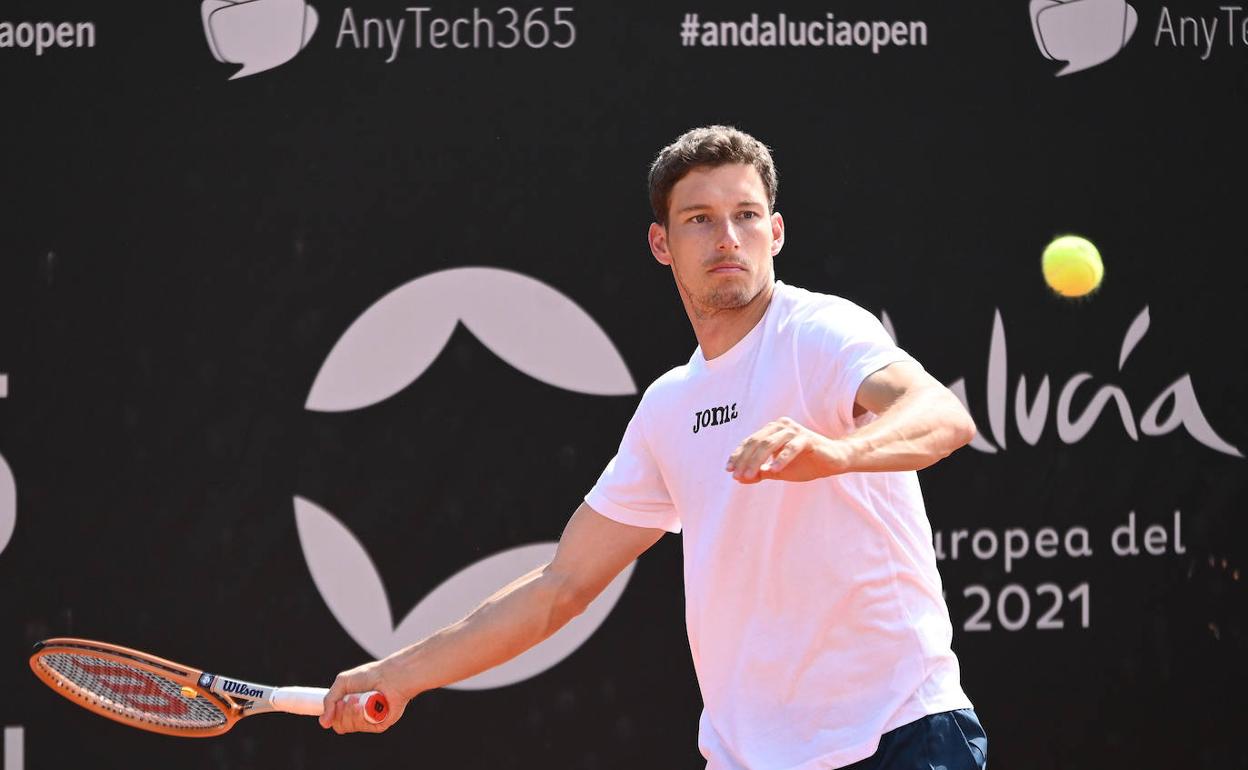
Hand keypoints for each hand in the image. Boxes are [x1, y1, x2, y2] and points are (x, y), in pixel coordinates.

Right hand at [319, 660, 408, 734]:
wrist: (390, 676)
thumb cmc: (370, 675)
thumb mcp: (343, 682)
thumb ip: (329, 700)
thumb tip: (323, 722)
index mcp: (349, 706)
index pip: (335, 719)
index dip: (331, 714)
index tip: (336, 703)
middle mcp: (358, 715)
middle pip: (339, 725)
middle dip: (341, 712)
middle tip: (348, 700)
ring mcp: (368, 720)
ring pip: (349, 727)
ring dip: (350, 712)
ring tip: (359, 699)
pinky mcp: (379, 724)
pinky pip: (363, 727)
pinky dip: (361, 716)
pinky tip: (365, 705)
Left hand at [726, 417, 849, 483]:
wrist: (834, 462)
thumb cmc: (806, 464)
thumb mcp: (779, 471)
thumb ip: (761, 472)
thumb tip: (739, 478)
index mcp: (772, 430)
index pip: (750, 441)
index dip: (738, 455)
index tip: (729, 469)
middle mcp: (781, 426)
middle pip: (757, 442)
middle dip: (745, 460)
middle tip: (738, 476)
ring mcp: (794, 430)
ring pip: (770, 443)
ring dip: (758, 461)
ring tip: (750, 476)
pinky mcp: (807, 438)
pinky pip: (791, 448)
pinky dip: (781, 459)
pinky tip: (774, 470)